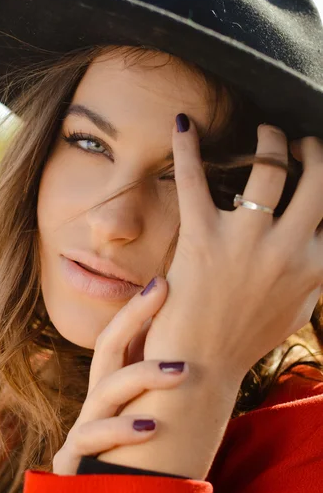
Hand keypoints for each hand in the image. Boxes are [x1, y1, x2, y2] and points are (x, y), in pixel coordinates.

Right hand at [52, 275, 189, 474]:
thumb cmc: (129, 462)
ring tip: (182, 371)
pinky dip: (120, 431)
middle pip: (107, 348)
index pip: (121, 338)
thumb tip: (195, 350)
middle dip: (133, 317)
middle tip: (164, 290)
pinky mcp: (74, 461)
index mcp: (114, 389)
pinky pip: (91, 439)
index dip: (138, 309)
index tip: (163, 281)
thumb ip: (156, 388)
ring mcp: (84, 429)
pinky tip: (150, 428)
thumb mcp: (143, 420)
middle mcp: (97, 401)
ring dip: (143, 375)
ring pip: (105, 391)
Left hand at [143, 120, 322, 379]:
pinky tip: (183, 123)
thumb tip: (321, 248)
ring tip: (263, 135)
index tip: (317, 167)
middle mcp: (290, 250)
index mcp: (315, 267)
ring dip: (269, 141)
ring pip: (271, 166)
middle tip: (299, 141)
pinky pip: (195, 180)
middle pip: (319, 178)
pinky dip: (188, 147)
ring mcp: (247, 242)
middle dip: (313, 150)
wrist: (198, 369)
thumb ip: (313, 277)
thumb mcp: (294, 311)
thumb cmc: (242, 341)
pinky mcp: (202, 239)